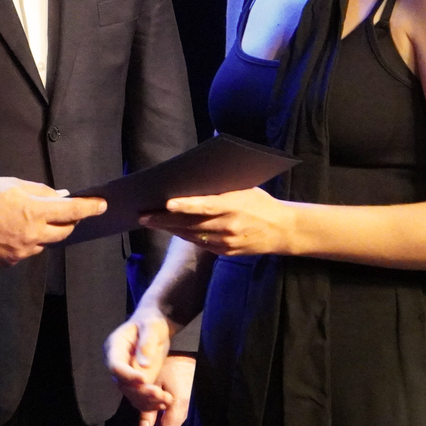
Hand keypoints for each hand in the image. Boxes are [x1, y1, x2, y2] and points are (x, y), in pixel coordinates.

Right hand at [0, 177, 105, 264]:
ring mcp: (22, 251)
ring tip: (31, 219)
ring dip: (47, 231)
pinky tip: (13, 231)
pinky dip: (28, 241)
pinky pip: (28, 251)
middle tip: (65, 211)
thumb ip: (39, 191)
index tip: (102, 205)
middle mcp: (34, 235)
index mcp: (35, 211)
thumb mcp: (11, 184)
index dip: (90, 207)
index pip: (72, 210)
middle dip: (69, 221)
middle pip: (64, 230)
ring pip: (46, 242)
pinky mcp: (10, 262)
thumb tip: (60, 195)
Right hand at [105, 307, 192, 425]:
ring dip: (147, 400)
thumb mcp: (152, 327)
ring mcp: (126, 375)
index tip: (144, 379)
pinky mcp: (136, 383)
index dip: (127, 375)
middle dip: (140, 391)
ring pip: (131, 394)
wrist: (154, 329)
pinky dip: (151, 403)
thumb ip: (147, 343)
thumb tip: (143, 364)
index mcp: (115, 347)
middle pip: (122, 384)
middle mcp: (117, 364)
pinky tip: (164, 402)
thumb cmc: (151, 323)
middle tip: (159, 393)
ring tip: (166, 399)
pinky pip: (139, 397)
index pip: (115, 365)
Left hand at [141, 188, 295, 256]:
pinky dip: (185, 235)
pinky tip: (172, 229)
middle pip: (191, 223)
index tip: (166, 204)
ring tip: (151, 220)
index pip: (204, 206)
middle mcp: (228, 226)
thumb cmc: (260, 203)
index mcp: (234, 206)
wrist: (282, 231)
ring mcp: (226, 242)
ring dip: (170, 228)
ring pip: (191, 235)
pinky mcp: (225, 252)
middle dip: (164, 220)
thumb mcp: (245, 188)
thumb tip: (196, 173)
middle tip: (143, 215)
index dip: (184, 206)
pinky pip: (200, 244)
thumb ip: (221, 186)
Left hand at [146, 355, 194, 425]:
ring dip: (160, 418)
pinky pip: (177, 412)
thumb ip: (148, 410)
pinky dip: (166, 412)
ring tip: (149, 407)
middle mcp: (187, 408)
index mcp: (179, 404)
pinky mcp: (190, 401)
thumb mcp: (154, 386)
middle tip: (143, 421)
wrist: (187, 355)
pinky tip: (158, 402)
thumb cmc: (171, 366)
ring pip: (172, 420)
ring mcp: (190, 405)